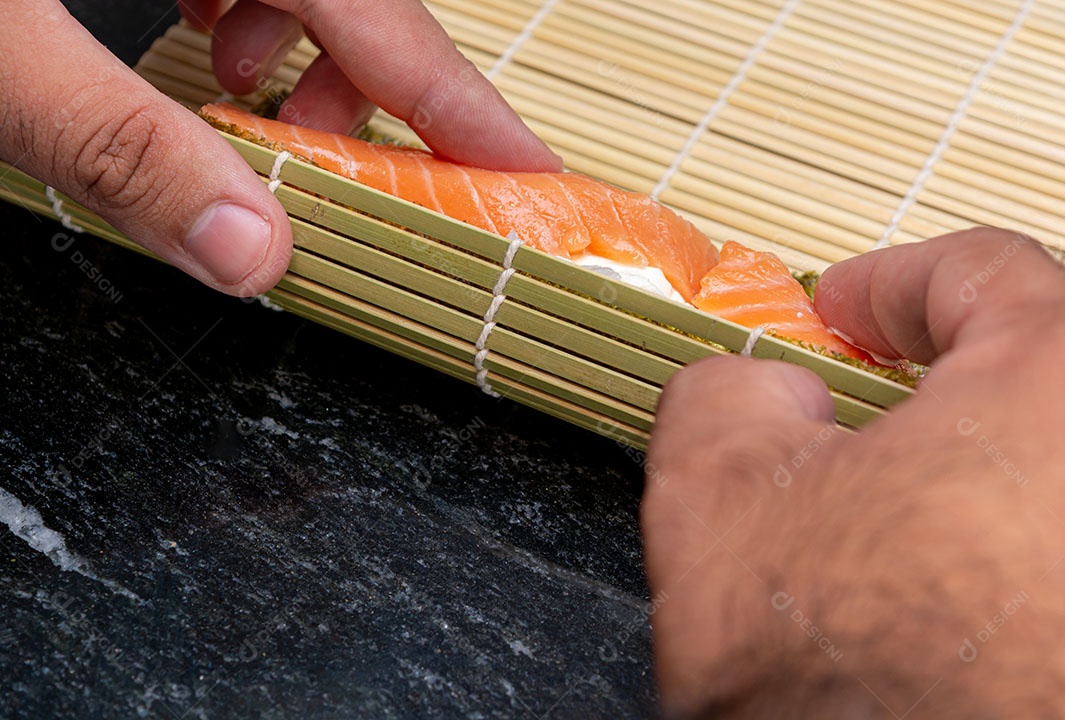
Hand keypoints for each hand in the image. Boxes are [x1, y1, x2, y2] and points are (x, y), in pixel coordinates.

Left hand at [1, 0, 559, 296]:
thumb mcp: (4, 50)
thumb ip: (122, 146)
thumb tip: (251, 259)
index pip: (400, 26)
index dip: (472, 110)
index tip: (537, 178)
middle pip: (357, 3)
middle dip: (361, 97)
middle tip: (336, 177)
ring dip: (288, 59)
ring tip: (245, 112)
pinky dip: (230, 14)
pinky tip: (187, 44)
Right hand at [642, 228, 1064, 717]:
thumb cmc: (836, 671)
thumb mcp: (715, 497)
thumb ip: (727, 392)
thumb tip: (770, 389)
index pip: (983, 273)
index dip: (889, 285)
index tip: (840, 315)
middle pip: (1045, 368)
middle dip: (942, 385)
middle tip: (859, 425)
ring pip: (1057, 471)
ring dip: (980, 479)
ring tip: (893, 535)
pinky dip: (1018, 554)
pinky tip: (949, 604)